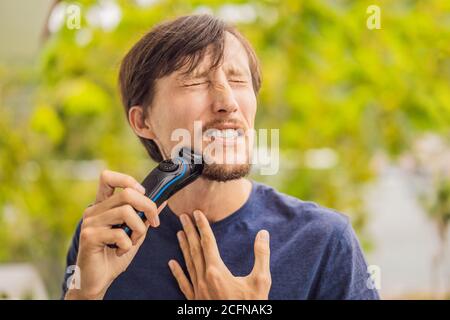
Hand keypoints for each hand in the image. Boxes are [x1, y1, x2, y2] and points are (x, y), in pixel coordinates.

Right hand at [65, 170, 165, 299]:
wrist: (98, 280)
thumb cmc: (114, 255)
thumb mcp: (135, 233)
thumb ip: (145, 217)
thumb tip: (163, 200)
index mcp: (102, 205)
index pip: (108, 177)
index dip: (127, 180)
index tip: (143, 193)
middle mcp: (94, 210)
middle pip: (126, 193)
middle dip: (148, 207)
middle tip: (153, 223)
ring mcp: (90, 222)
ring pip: (126, 212)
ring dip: (138, 229)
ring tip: (133, 241)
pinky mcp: (89, 236)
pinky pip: (119, 233)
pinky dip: (128, 244)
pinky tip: (121, 252)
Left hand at [168, 210, 270, 299]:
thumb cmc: (251, 306)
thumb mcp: (261, 281)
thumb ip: (261, 255)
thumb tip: (263, 234)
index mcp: (217, 271)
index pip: (207, 242)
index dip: (203, 226)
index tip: (197, 213)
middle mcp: (204, 279)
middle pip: (195, 249)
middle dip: (189, 231)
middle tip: (183, 216)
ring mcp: (198, 291)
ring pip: (188, 263)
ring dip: (183, 247)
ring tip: (179, 233)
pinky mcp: (196, 301)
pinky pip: (184, 284)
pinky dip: (177, 273)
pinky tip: (171, 264)